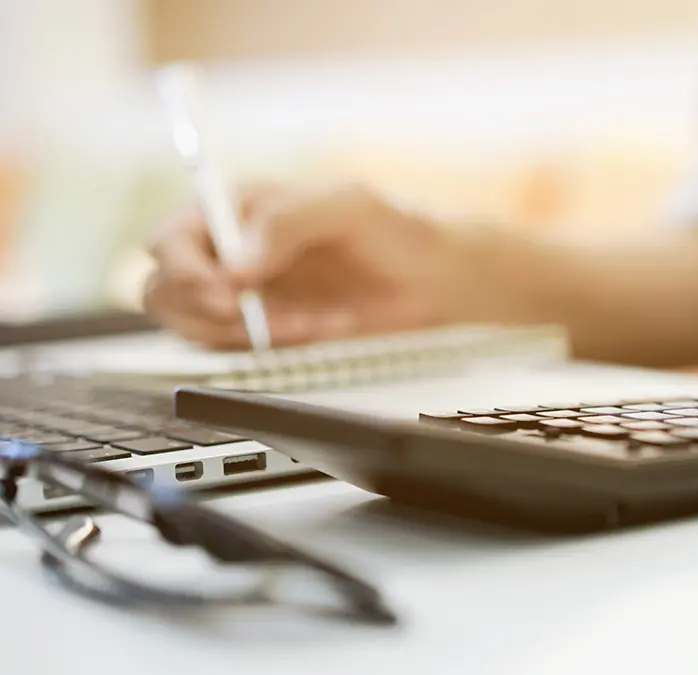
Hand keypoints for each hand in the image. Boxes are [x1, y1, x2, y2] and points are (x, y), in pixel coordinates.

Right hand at [142, 182, 489, 348]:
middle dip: (203, 309)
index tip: (226, 289)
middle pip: (163, 286)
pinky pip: (239, 350)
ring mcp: (244, 294)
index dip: (183, 267)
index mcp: (238, 208)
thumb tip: (237, 262)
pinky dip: (274, 347)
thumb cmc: (397, 230)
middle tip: (256, 316)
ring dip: (243, 332)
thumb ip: (291, 221)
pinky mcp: (266, 331)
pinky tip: (320, 326)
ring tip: (304, 320)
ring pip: (192, 324)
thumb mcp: (351, 207)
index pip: (170, 236)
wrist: (435, 281)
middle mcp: (230, 250)